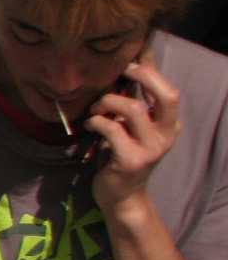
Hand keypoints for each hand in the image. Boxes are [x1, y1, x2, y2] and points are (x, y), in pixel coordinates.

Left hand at [87, 55, 180, 214]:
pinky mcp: (132, 160)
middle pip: (167, 94)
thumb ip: (130, 106)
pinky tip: (91, 124)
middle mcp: (167, 134)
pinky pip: (112, 128)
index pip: (169, 89)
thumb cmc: (121, 155)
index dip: (150, 70)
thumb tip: (120, 72)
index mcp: (168, 124)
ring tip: (96, 109)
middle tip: (120, 74)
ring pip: (133, 109)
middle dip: (142, 77)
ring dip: (108, 103)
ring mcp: (151, 148)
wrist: (121, 196)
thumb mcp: (130, 128)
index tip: (128, 62)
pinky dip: (97, 121)